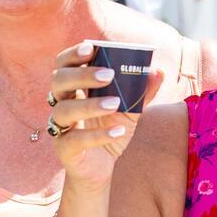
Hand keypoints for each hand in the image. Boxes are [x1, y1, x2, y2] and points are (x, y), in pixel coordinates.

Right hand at [46, 41, 162, 190]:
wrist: (102, 167)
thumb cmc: (110, 131)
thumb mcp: (130, 111)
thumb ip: (142, 92)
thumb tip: (157, 71)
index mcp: (73, 88)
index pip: (63, 64)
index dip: (72, 54)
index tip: (90, 48)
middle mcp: (62, 103)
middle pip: (58, 81)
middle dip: (81, 75)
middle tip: (109, 75)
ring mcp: (60, 126)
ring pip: (64, 110)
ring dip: (89, 104)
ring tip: (115, 104)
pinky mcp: (64, 149)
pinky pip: (74, 139)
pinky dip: (97, 135)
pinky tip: (118, 131)